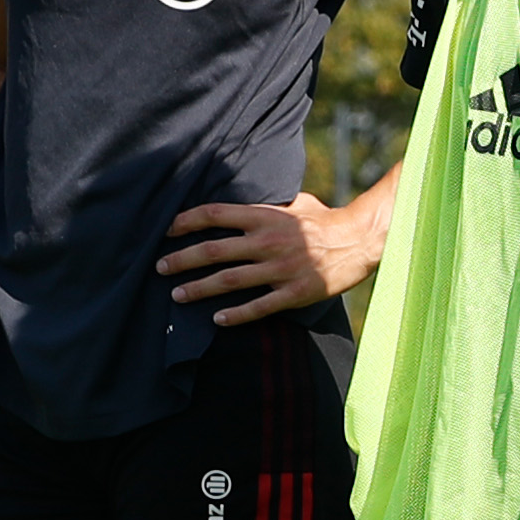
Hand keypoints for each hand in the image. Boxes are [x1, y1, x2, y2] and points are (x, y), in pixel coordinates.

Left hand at [163, 195, 375, 324]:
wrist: (359, 241)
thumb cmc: (324, 220)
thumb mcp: (295, 202)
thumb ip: (267, 205)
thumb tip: (242, 200)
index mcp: (266, 217)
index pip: (216, 214)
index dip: (187, 221)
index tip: (167, 230)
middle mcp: (268, 241)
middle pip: (214, 250)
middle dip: (182, 259)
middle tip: (160, 267)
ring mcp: (281, 269)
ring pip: (230, 281)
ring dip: (200, 288)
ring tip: (177, 295)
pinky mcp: (294, 292)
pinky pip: (259, 306)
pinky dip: (237, 314)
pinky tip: (217, 320)